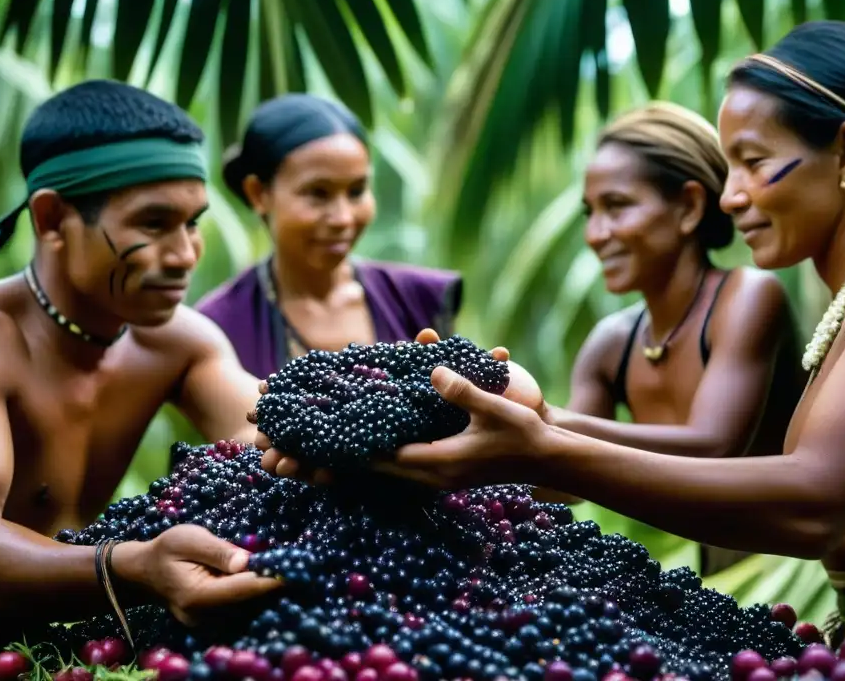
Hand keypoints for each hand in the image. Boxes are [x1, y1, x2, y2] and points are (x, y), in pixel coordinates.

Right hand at [114, 524, 281, 625]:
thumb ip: (218, 551)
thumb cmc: (165, 549)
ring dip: (269, 593)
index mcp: (197, 596)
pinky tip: (272, 581)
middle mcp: (203, 616)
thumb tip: (248, 561)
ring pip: (247, 611)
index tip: (296, 570)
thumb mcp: (188, 539)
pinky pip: (241, 611)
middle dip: (275, 587)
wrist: (142, 572)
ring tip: (293, 572)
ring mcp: (207, 623)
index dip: (270, 580)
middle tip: (302, 569)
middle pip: (248, 605)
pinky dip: (257, 597)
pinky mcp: (212, 620)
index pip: (242, 590)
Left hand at [255, 328, 548, 480]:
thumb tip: (431, 369)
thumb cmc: (524, 433)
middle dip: (336, 459)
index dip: (345, 448)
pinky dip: (376, 454)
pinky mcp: (441, 470)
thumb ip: (462, 391)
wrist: (549, 459)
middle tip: (296, 447)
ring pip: (382, 469)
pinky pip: (399, 464)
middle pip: (371, 469)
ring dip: (352, 458)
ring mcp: (435, 475)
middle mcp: (431, 474)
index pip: (380, 458)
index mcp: (438, 464)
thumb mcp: (495, 409)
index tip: (312, 438)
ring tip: (314, 447)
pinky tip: (359, 444)